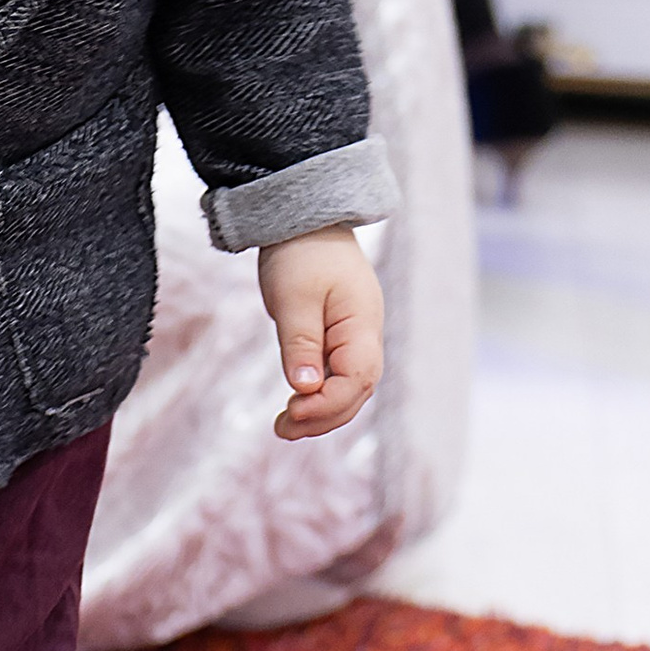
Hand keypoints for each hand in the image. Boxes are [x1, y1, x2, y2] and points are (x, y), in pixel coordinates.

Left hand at [258, 225, 381, 440]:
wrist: (306, 219)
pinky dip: (319, 394)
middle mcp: (367, 335)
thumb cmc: (300, 253)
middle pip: (357, 391)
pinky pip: (338, 374)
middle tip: (282, 431)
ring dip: (321, 411)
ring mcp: (357, 336)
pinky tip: (297, 404)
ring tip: (284, 428)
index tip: (292, 412)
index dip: (327, 404)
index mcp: (362, 324)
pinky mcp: (341, 336)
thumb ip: (301, 344)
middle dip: (323, 417)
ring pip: (348, 387)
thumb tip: (305, 388)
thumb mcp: (294, 298)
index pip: (357, 379)